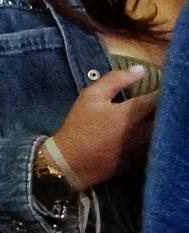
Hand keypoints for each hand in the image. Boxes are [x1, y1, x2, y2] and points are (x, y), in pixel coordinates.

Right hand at [51, 67, 158, 188]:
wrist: (70, 162)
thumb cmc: (79, 125)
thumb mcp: (91, 96)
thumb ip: (116, 80)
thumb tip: (141, 70)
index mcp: (131, 114)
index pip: (157, 99)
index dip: (161, 90)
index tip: (160, 85)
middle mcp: (141, 132)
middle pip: (163, 117)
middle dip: (161, 107)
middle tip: (153, 101)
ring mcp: (141, 149)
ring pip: (159, 132)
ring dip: (157, 122)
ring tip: (149, 116)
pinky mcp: (138, 161)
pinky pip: (151, 147)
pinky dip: (150, 138)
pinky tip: (140, 134)